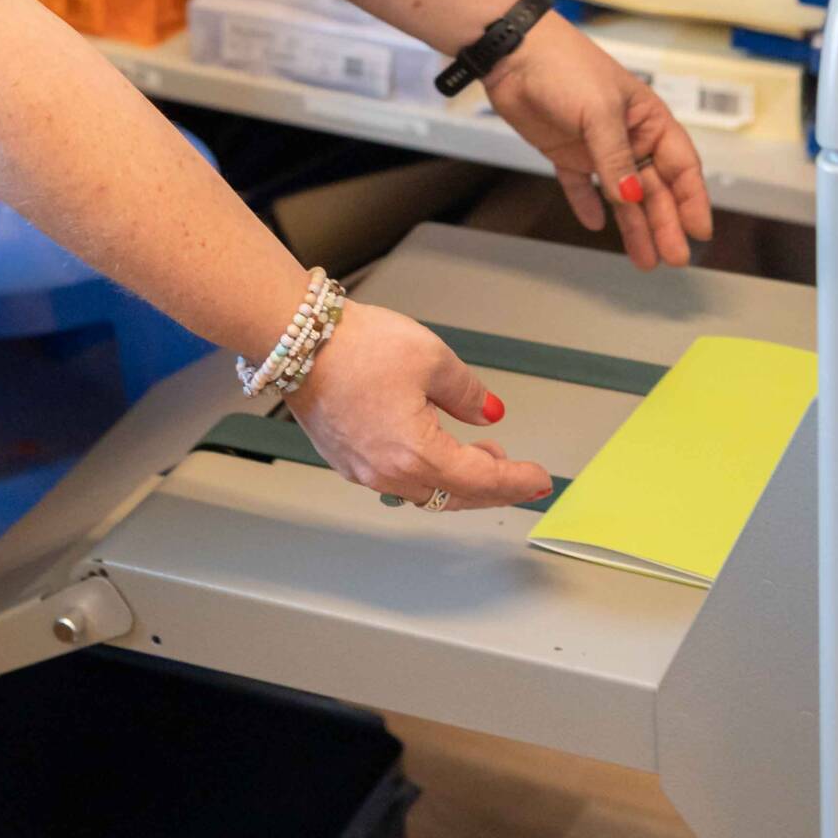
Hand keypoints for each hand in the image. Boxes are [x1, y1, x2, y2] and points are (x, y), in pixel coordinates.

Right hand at [287, 301, 551, 511]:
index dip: (516, 481)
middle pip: (454, 496)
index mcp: (416, 454)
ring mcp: (362, 470)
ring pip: (424, 491)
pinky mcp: (345, 458)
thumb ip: (467, 393)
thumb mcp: (432, 359)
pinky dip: (425, 472)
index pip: (482, 480)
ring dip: (457, 480)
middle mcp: (388, 473)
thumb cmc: (356, 348)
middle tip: (517, 475)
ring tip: (480, 456)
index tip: (539, 481)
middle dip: (491, 487)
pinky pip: (396, 479)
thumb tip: (489, 413)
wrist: (297, 342)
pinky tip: (433, 448)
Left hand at [482, 14, 712, 269]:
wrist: (514, 52)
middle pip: (654, 188)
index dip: (692, 199)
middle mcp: (628, 136)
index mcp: (648, 120)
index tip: (699, 231)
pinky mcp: (565, 153)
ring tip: (644, 259)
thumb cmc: (566, 67)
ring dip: (634, 226)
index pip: (680, 166)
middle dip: (666, 223)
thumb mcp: (599, 111)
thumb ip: (615, 158)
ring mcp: (596, 146)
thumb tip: (631, 199)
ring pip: (622, 195)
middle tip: (674, 258)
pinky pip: (582, 185)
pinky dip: (589, 205)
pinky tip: (596, 226)